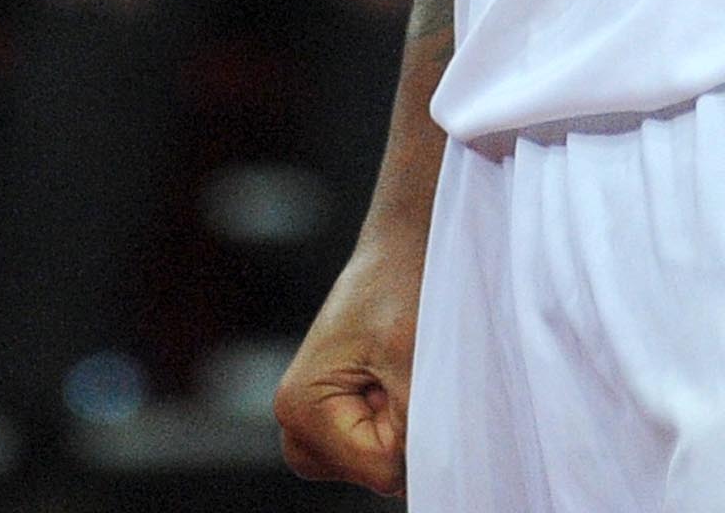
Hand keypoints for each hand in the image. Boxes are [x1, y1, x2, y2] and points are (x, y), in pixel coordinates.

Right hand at [275, 205, 425, 491]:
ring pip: (377, 466)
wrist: (402, 246)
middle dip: (403, 438)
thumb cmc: (402, 286)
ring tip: (401, 372)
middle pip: (373, 475)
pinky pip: (377, 446)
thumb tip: (430, 478)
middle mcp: (294, 420)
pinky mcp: (334, 413)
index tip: (411, 378)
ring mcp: (312, 419)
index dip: (413, 433)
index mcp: (300, 406)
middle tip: (404, 376)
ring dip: (402, 429)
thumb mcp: (414, 359)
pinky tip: (397, 378)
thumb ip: (415, 427)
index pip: (380, 469)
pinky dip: (398, 421)